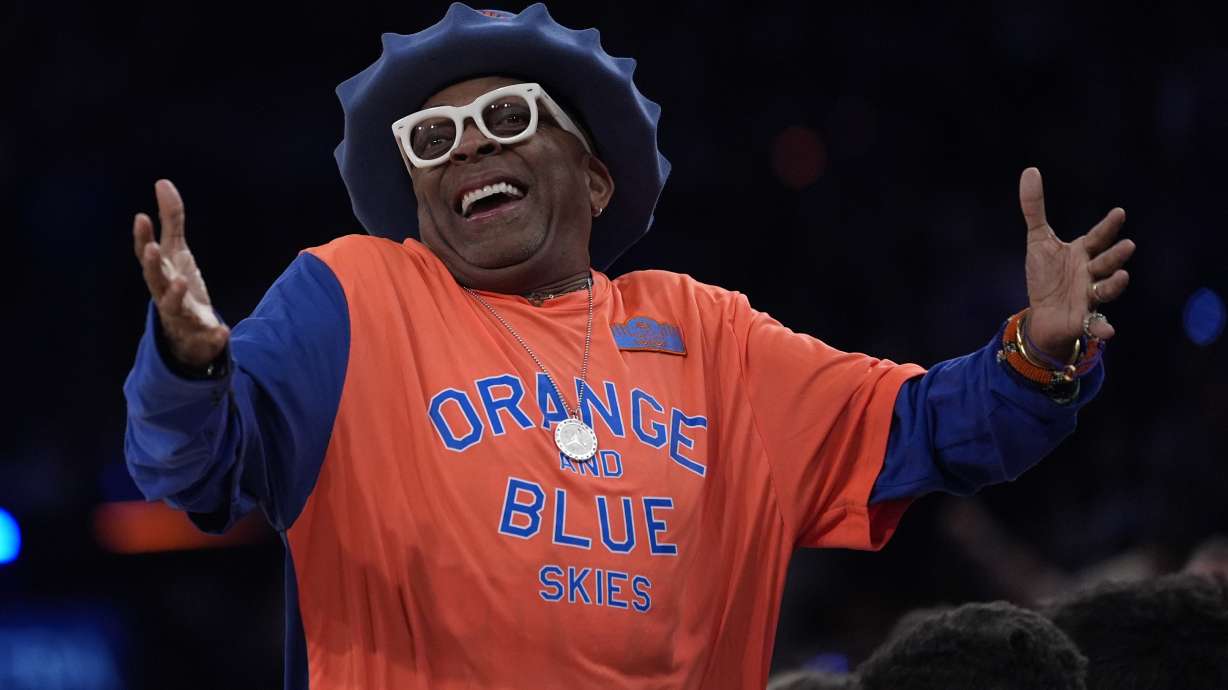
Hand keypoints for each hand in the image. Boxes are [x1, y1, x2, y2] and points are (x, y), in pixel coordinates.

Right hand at [132, 180, 229, 367]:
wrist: (188, 332)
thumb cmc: (177, 285)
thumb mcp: (176, 252)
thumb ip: (171, 220)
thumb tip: (162, 182)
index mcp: (160, 274)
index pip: (147, 255)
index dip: (142, 237)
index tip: (140, 216)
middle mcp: (165, 295)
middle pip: (154, 280)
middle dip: (152, 265)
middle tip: (152, 249)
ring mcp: (182, 316)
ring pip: (173, 308)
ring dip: (175, 295)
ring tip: (181, 281)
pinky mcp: (201, 335)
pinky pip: (207, 337)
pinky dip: (214, 336)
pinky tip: (223, 330)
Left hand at [1018, 167, 1134, 360]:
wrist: (1042, 314)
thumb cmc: (1045, 275)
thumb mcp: (1038, 240)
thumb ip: (1034, 208)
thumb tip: (1030, 170)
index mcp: (1083, 253)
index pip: (1097, 237)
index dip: (1108, 227)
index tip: (1119, 213)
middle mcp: (1091, 274)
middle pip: (1106, 262)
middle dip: (1115, 255)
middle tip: (1127, 245)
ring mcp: (1090, 297)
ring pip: (1106, 290)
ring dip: (1115, 284)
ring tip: (1122, 276)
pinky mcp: (1083, 319)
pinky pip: (1096, 324)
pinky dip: (1102, 328)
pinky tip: (1108, 332)